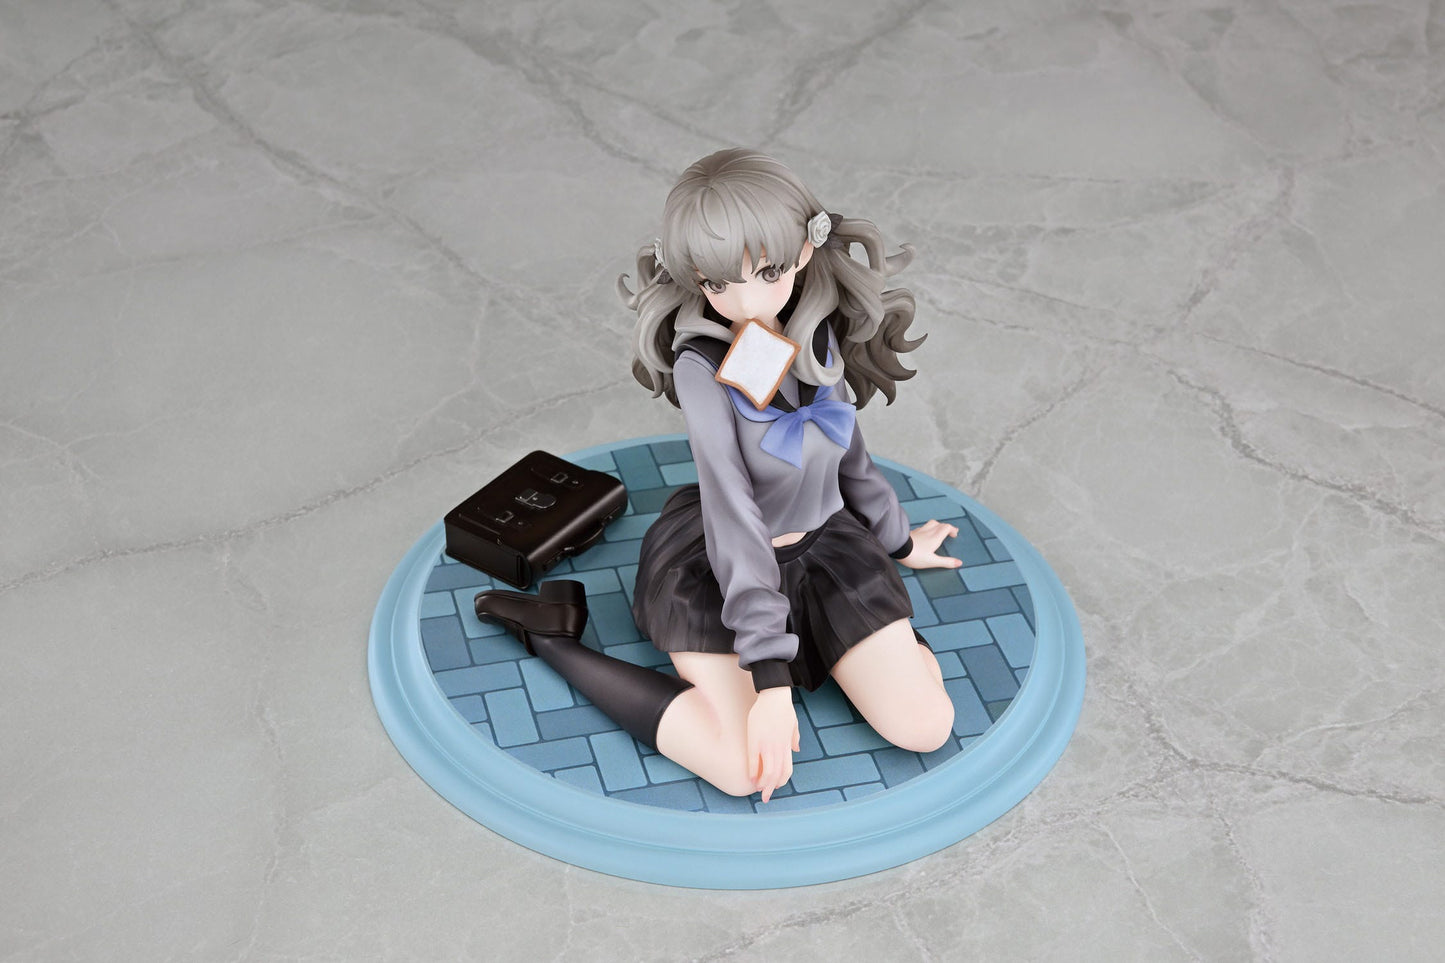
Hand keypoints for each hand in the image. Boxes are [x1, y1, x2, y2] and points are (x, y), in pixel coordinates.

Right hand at [746, 687, 799, 802]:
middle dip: (770, 789)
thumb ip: (795, 739)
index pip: (786, 771)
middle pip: (776, 775)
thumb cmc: (784, 709)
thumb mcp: (794, 724)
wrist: (775, 696)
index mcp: (786, 746)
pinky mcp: (755, 740)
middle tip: (765, 798)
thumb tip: (796, 750)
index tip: (774, 787)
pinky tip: (750, 778)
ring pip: (766, 772)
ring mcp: (766, 746)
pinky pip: (752, 761)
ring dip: (762, 784)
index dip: (780, 782)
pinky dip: (751, 771)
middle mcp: (778, 749)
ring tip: (757, 789)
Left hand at [899, 519, 962, 569]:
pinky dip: (927, 529)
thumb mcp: (932, 561)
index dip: (952, 529)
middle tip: (949, 532)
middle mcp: (928, 531)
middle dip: (946, 527)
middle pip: (939, 524)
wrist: (897, 549)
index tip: (954, 535)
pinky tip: (924, 535)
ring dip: (936, 526)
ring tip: (938, 532)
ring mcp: (919, 531)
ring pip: (930, 524)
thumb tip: (959, 563)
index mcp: (935, 537)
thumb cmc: (914, 555)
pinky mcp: (911, 533)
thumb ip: (946, 562)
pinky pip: (922, 527)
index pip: (946, 527)